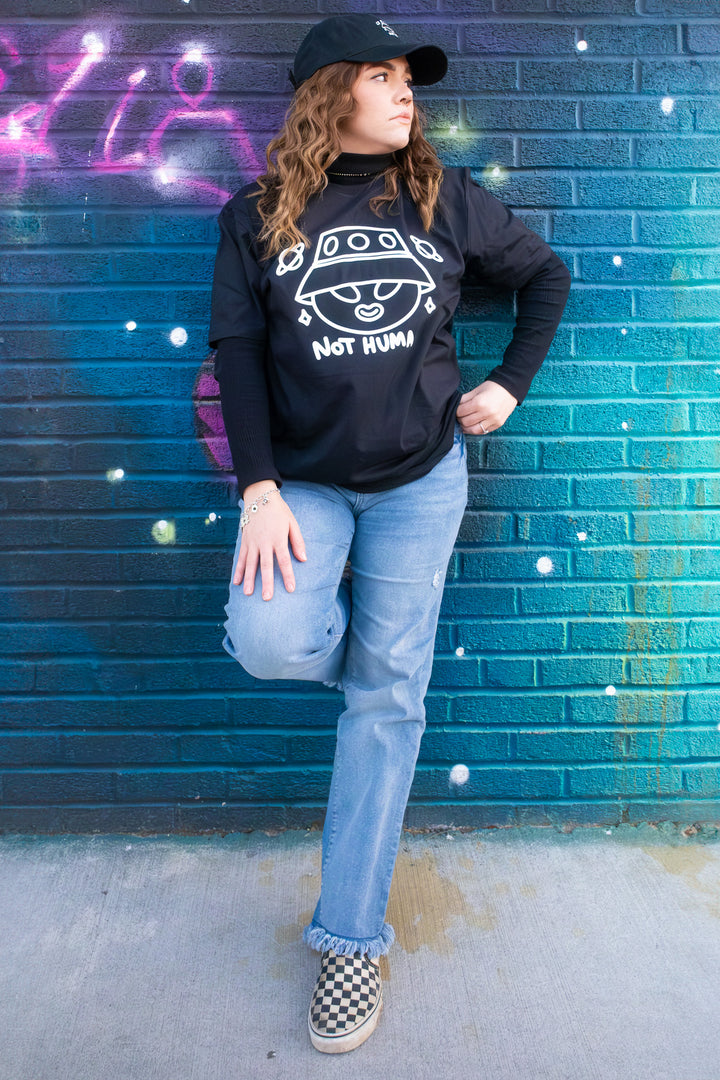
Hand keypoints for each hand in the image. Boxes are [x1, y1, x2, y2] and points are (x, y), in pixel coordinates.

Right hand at [234, 482, 305, 600]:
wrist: (259, 497)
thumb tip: (303, 559)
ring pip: (250, 563)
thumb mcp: (292, 523)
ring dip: (249, 579)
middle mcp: (264, 542)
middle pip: (265, 565)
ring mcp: (252, 542)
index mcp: (278, 538)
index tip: (290, 588)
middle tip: (267, 598)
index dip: (287, 575)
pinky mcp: (245, 541)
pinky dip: (238, 570)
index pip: (284, 560)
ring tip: (248, 594)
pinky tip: (236, 582)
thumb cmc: (279, 512)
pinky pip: (241, 558)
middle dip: (266, 583)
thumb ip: (297, 541)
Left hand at [456, 380, 517, 434]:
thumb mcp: (476, 390)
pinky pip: (483, 432)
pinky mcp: (498, 424)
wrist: (510, 388)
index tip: (457, 410)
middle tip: (460, 416)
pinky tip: (473, 426)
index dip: (456, 411)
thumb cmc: (493, 387)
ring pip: (473, 430)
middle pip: (465, 422)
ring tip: (465, 422)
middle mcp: (486, 413)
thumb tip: (455, 406)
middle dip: (460, 419)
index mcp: (479, 402)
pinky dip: (476, 430)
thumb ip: (464, 399)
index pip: (460, 412)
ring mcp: (493, 420)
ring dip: (467, 427)